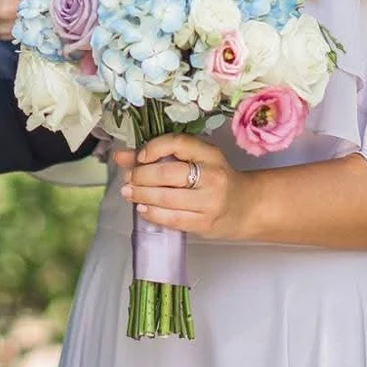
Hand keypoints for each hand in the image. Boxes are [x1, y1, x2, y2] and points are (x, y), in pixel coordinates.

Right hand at [0, 0, 48, 40]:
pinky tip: (38, 19)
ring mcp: (6, 27)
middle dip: (55, 1)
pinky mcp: (5, 38)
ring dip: (47, 14)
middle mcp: (7, 9)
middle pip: (45, 6)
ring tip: (50, 8)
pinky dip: (36, 24)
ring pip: (40, 21)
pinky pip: (29, 30)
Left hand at [115, 134, 253, 239]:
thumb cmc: (216, 179)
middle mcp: (212, 176)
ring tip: (128, 192)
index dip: (154, 147)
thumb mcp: (195, 160)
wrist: (246, 207)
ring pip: (167, 197)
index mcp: (210, 154)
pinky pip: (172, 219)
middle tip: (128, 177)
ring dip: (141, 195)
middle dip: (140, 175)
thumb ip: (159, 155)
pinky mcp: (204, 223)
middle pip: (168, 173)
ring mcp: (210, 202)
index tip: (139, 156)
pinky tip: (142, 209)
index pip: (178, 143)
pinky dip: (152, 214)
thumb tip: (120, 156)